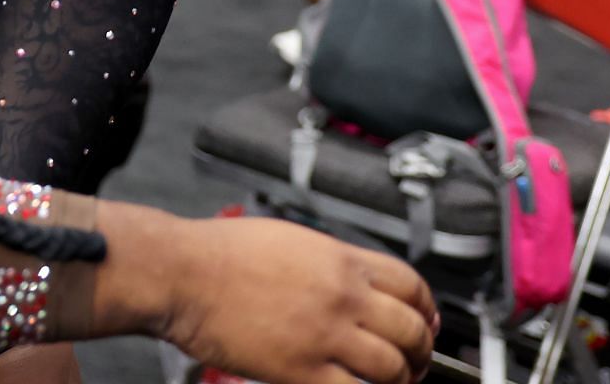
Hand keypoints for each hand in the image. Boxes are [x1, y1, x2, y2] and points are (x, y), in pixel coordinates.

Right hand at [163, 217, 434, 383]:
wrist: (181, 273)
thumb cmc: (219, 253)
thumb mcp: (288, 239)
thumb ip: (328, 260)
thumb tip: (351, 280)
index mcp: (340, 259)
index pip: (412, 285)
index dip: (427, 309)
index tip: (426, 322)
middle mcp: (342, 295)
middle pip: (412, 329)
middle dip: (421, 352)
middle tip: (415, 362)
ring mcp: (325, 334)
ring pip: (393, 368)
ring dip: (401, 380)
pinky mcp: (302, 370)